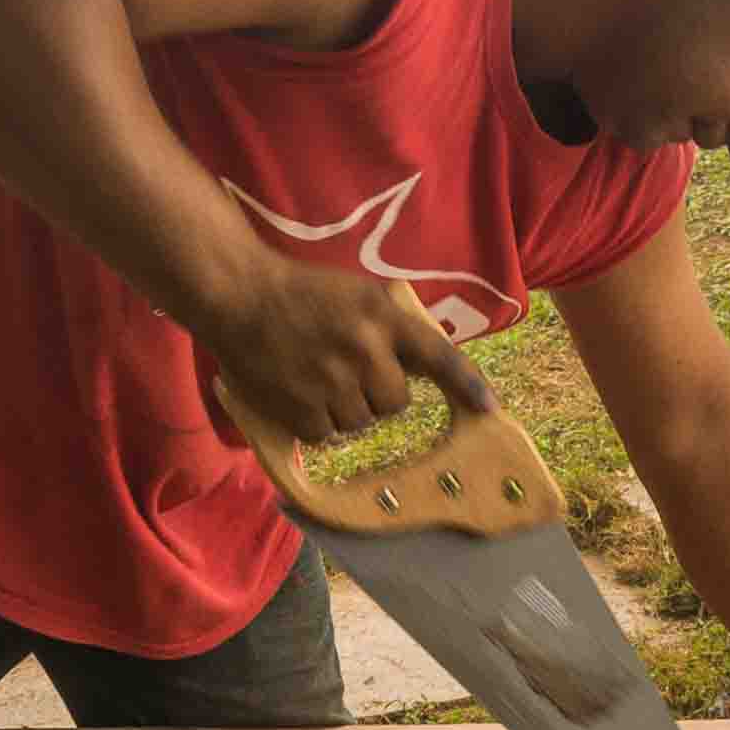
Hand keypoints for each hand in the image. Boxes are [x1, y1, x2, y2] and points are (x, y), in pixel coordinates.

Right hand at [198, 255, 490, 452]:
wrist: (239, 295)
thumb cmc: (301, 293)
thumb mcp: (357, 294)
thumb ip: (391, 326)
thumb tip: (426, 366)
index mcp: (381, 316)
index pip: (436, 356)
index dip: (466, 384)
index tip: (489, 408)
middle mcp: (364, 350)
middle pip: (397, 403)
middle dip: (379, 393)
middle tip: (350, 371)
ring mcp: (332, 382)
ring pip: (364, 422)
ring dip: (348, 409)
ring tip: (320, 379)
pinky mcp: (302, 408)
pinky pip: (329, 436)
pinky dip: (318, 423)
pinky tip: (301, 393)